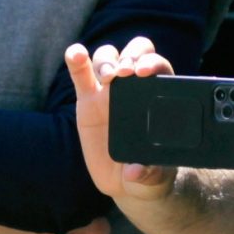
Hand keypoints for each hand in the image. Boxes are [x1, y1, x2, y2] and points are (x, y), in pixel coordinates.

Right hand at [63, 38, 178, 201]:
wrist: (126, 180)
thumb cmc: (149, 173)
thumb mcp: (155, 177)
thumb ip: (150, 174)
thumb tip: (136, 171)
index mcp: (158, 97)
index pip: (159, 68)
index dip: (152, 64)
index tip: (144, 73)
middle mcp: (135, 87)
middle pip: (135, 52)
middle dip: (131, 56)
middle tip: (125, 73)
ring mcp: (110, 90)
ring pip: (108, 57)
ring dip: (107, 60)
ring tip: (108, 77)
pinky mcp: (87, 98)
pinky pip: (81, 73)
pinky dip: (76, 60)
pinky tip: (75, 54)